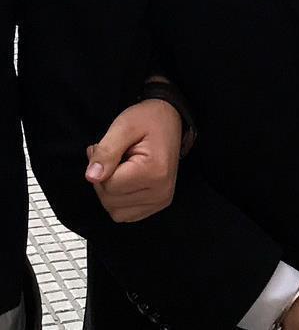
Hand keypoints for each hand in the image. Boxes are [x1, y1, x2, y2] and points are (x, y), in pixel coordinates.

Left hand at [85, 99, 182, 222]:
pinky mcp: (159, 203)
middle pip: (110, 200)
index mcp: (154, 171)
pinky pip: (126, 215)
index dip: (99, 166)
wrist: (170, 120)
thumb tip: (92, 177)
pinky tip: (126, 181)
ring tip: (119, 168)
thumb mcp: (124, 126)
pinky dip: (119, 201)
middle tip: (112, 156)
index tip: (103, 148)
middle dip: (103, 179)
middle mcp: (161, 191)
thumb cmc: (148, 120)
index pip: (108, 186)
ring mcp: (162, 200)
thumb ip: (106, 151)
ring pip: (116, 211)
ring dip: (110, 192)